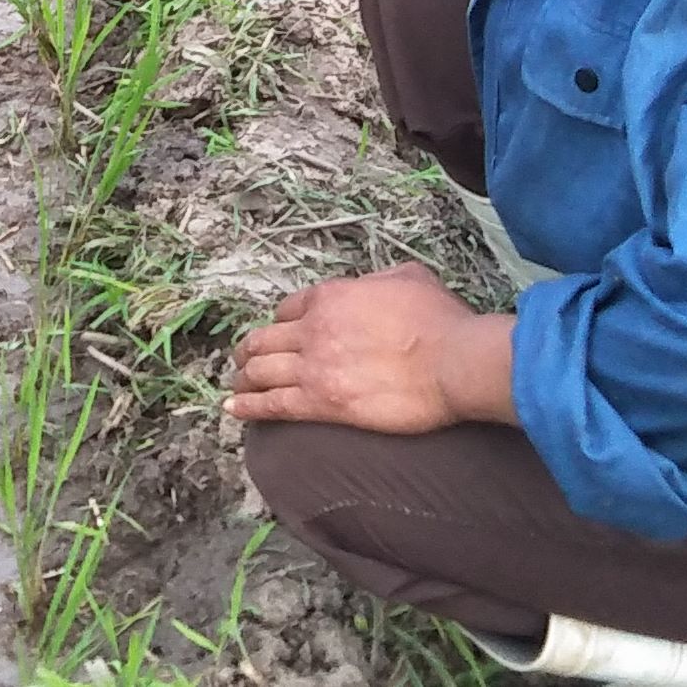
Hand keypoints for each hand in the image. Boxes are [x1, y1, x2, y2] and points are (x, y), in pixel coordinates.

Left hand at [224, 262, 514, 432]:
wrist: (454, 361)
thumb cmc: (440, 322)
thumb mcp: (409, 277)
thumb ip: (380, 279)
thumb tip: (375, 284)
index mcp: (332, 296)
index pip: (289, 309)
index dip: (281, 322)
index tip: (279, 331)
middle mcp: (315, 328)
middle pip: (265, 339)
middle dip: (249, 350)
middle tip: (242, 359)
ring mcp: (315, 366)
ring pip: (261, 371)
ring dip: (243, 378)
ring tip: (235, 385)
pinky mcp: (323, 402)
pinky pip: (274, 404)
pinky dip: (249, 406)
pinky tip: (233, 409)